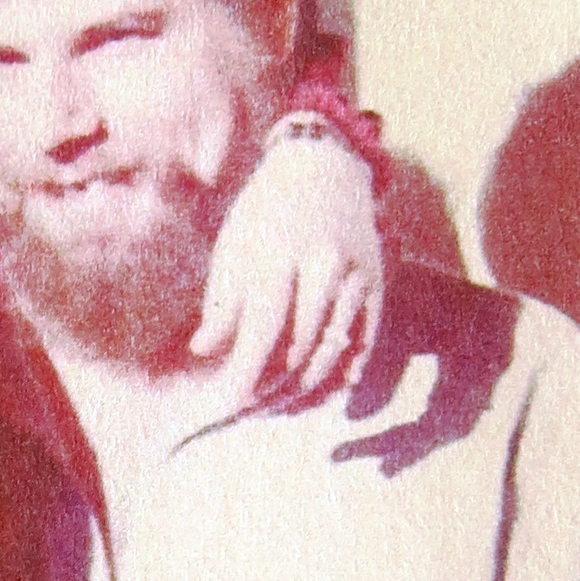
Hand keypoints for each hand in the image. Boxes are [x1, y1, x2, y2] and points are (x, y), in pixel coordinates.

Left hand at [191, 127, 382, 410]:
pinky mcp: (376, 283)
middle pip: (299, 352)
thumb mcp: (233, 247)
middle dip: (272, 392)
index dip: (245, 378)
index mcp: (276, 258)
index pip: (261, 335)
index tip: (226, 406)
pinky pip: (364, 340)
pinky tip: (326, 392)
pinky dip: (345, 372)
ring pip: (333, 352)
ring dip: (306, 390)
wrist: (323, 167)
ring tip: (279, 408)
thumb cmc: (265, 213)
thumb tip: (203, 351)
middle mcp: (321, 268)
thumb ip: (222, 302)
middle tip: (248, 413)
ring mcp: (354, 276)